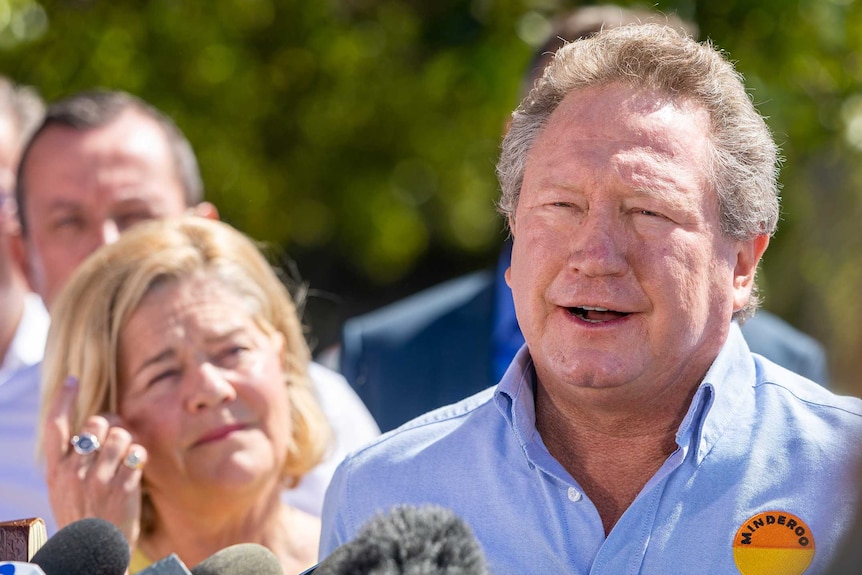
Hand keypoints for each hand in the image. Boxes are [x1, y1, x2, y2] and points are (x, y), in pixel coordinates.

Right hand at [42, 376, 147, 549]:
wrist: (94, 555)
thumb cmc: (85, 520)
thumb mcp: (66, 491)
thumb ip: (74, 462)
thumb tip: (92, 430)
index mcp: (56, 471)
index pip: (55, 426)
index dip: (63, 399)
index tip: (72, 380)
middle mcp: (74, 471)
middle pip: (97, 423)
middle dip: (112, 425)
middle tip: (117, 439)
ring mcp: (98, 478)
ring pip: (121, 435)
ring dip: (129, 443)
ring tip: (126, 460)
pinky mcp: (123, 486)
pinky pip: (138, 454)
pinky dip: (140, 459)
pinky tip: (135, 471)